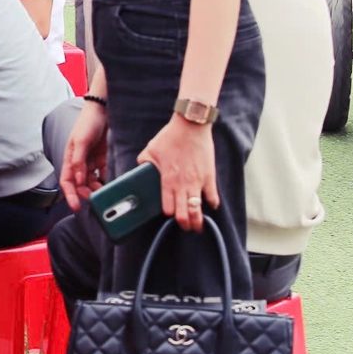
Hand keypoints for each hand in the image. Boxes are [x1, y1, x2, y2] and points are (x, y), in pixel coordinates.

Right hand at [59, 100, 108, 210]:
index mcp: (69, 159)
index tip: (76, 207)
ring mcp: (92, 162)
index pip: (66, 181)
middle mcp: (80, 163)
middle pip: (80, 184)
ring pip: (92, 182)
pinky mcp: (104, 159)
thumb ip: (78, 161)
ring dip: (97, 189)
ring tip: (105, 194)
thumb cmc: (87, 123)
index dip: (70, 195)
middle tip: (95, 200)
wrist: (104, 110)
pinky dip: (107, 181)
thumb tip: (78, 181)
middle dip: (86, 194)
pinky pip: (104, 174)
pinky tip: (112, 184)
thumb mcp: (80, 141)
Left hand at [138, 117, 217, 232]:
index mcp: (167, 180)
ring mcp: (197, 183)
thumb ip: (143, 163)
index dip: (168, 214)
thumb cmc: (170, 137)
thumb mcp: (150, 149)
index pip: (168, 208)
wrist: (191, 126)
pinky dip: (213, 203)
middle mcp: (182, 185)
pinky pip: (213, 197)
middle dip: (184, 224)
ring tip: (197, 226)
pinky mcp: (209, 177)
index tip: (169, 214)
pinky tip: (211, 206)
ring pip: (198, 210)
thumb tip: (139, 170)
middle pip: (184, 214)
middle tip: (185, 227)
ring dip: (198, 221)